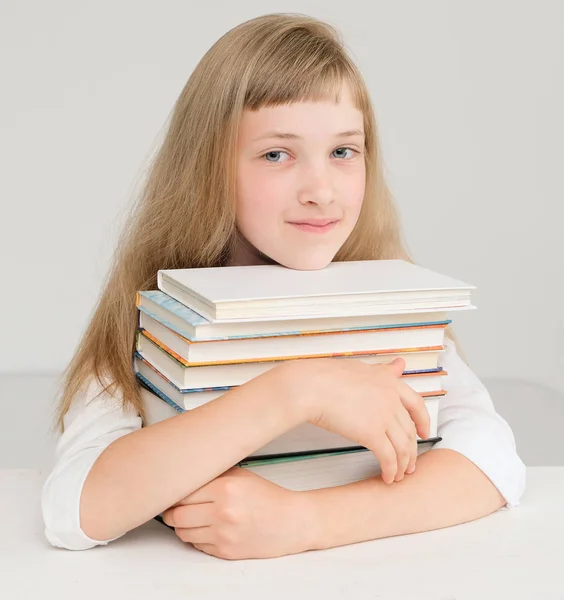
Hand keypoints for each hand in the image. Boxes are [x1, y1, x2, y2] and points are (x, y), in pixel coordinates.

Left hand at [161, 467, 312, 559]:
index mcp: (225, 488)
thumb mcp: (240, 475)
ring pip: (183, 533)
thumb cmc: (267, 497)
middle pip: (176, 516)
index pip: (182, 493)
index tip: (172, 492)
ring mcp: (224, 535)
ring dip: (182, 526)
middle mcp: (223, 512)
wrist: (291, 522)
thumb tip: (183, 478)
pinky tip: (208, 529)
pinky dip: (197, 538)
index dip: (174, 494)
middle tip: (175, 508)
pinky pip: (197, 546)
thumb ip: (212, 476)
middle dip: (172, 512)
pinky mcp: (226, 552)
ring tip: (193, 518)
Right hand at [285, 356, 429, 484]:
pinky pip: (388, 457)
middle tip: (410, 463)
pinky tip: (388, 477)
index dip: (423, 421)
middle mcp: (391, 399)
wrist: (312, 387)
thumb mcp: (362, 368)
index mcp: (390, 382)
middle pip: (409, 430)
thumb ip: (383, 370)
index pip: (416, 404)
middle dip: (411, 450)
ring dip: (403, 465)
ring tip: (399, 475)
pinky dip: (391, 470)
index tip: (424, 433)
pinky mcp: (372, 434)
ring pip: (403, 447)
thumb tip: (399, 364)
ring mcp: (384, 416)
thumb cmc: (327, 376)